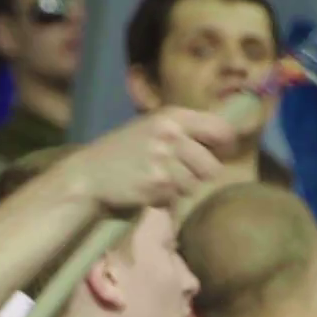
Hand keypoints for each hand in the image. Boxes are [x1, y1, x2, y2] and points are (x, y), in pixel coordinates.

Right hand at [68, 108, 235, 212]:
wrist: (89, 174)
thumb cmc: (123, 151)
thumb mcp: (152, 127)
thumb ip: (185, 130)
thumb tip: (227, 139)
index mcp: (173, 116)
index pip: (221, 129)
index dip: (225, 146)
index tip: (220, 154)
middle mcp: (171, 134)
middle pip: (212, 166)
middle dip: (201, 176)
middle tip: (182, 176)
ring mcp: (164, 160)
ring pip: (195, 185)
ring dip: (182, 190)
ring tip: (160, 183)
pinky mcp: (157, 183)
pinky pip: (178, 198)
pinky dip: (167, 199)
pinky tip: (149, 191)